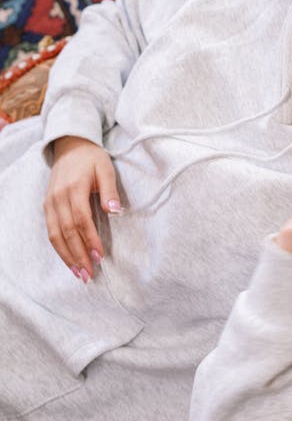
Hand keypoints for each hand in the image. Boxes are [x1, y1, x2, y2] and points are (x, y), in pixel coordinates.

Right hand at [43, 136, 120, 280]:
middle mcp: (58, 197)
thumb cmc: (92, 158)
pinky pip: (51, 231)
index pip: (81, 220)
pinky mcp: (47, 206)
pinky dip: (59, 248)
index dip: (89, 239)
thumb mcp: (106, 168)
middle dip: (78, 255)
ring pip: (55, 235)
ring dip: (67, 256)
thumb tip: (115, 210)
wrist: (71, 146)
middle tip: (89, 274)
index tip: (99, 256)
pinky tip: (69, 260)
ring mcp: (50, 203)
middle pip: (66, 232)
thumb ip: (109, 190)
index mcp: (74, 188)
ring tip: (79, 273)